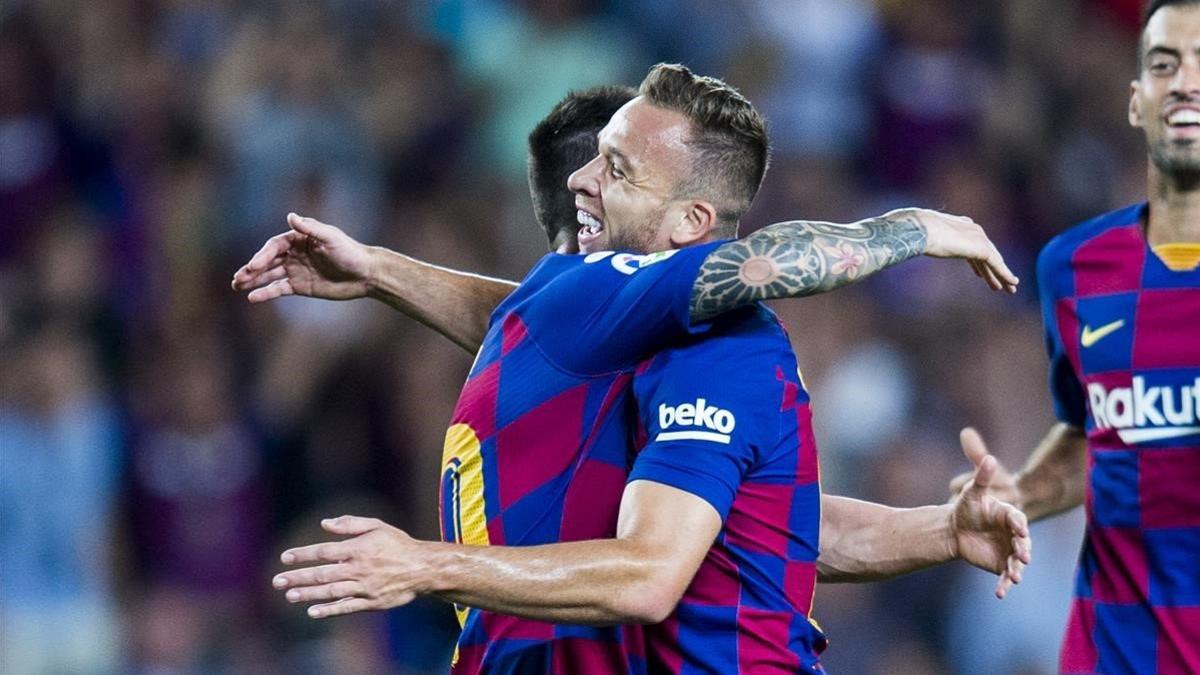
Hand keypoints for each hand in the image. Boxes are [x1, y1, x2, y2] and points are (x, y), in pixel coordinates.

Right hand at [232, 213, 373, 302]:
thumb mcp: (331, 238)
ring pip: (270, 275)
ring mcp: (296, 270)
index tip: (254, 266)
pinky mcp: (300, 286)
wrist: (365, 274)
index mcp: (299, 239)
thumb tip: (290, 216)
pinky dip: (266, 293)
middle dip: (252, 269)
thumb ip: (310, 228)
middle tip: (237, 278)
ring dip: (253, 280)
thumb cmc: (349, 252)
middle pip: (268, 261)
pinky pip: (279, 289)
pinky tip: (253, 297)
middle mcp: (294, 254)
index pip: (274, 246)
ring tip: (236, 286)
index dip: (262, 256)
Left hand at [273, 515, 433, 617]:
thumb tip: (324, 523)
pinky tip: (312, 611)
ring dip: (308, 594)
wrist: (423, 568)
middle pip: (322, 574)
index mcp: (358, 549)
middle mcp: (358, 569)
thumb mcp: (377, 526)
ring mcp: (364, 587)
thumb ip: (350, 524)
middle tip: (277, 581)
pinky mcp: (371, 602)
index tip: (285, 557)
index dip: (303, 554)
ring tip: (289, 596)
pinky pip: (346, 607)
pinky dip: (329, 610)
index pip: (324, 551)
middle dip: (297, 577)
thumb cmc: (398, 544)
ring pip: (330, 592)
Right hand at [903, 208, 1019, 292]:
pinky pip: (997, 264)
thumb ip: (927, 241)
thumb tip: (914, 243)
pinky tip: (1012, 283)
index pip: (974, 246)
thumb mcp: (923, 237)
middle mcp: (973, 229)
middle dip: (993, 270)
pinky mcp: (981, 248)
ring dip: (1002, 276)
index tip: (979, 275)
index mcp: (961, 225)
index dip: (977, 263)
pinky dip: (1005, 274)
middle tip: (1001, 284)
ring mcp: (979, 238)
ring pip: (994, 260)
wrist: (919, 229)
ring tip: (1010, 289)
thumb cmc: (914, 232)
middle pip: (987, 253)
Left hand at [949, 432, 1032, 598]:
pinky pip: (1006, 576)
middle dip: (1024, 550)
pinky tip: (999, 594)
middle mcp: (1014, 535)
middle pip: (1023, 544)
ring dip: (1017, 570)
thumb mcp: (972, 492)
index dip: (1020, 525)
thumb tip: (990, 458)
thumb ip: (982, 477)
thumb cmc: (967, 507)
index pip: (1018, 520)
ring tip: (1014, 578)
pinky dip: (1004, 585)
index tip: (1020, 531)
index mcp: (1010, 516)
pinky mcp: (1001, 565)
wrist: (956, 529)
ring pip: (1017, 562)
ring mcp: (1010, 551)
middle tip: (1024, 557)